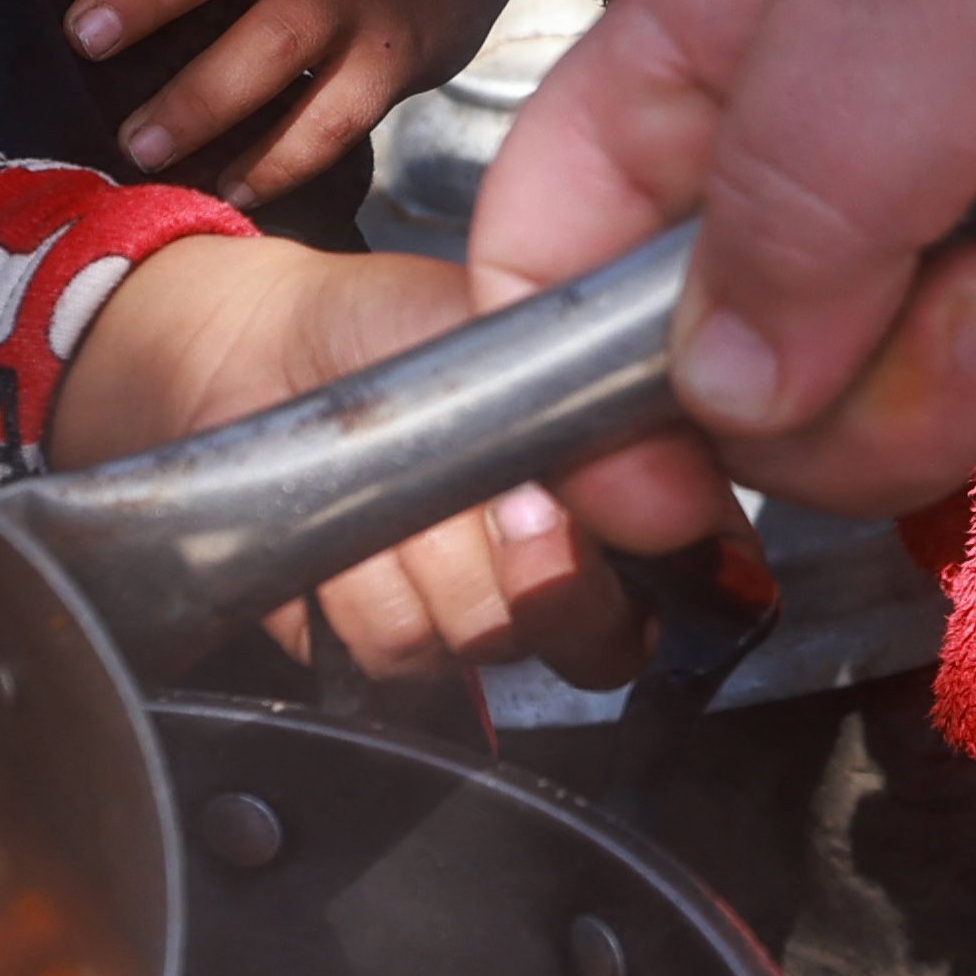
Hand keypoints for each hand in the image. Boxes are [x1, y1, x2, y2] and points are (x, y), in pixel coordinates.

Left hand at [47, 240, 643, 686]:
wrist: (265, 353)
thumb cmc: (400, 323)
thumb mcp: (510, 326)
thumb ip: (585, 395)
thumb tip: (641, 478)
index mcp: (640, 487)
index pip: (710, 569)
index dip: (656, 552)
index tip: (569, 497)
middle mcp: (578, 568)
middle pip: (606, 639)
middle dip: (538, 567)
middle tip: (497, 496)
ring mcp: (485, 617)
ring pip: (487, 641)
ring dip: (424, 560)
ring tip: (396, 482)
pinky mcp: (394, 649)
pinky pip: (396, 652)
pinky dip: (354, 586)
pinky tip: (345, 527)